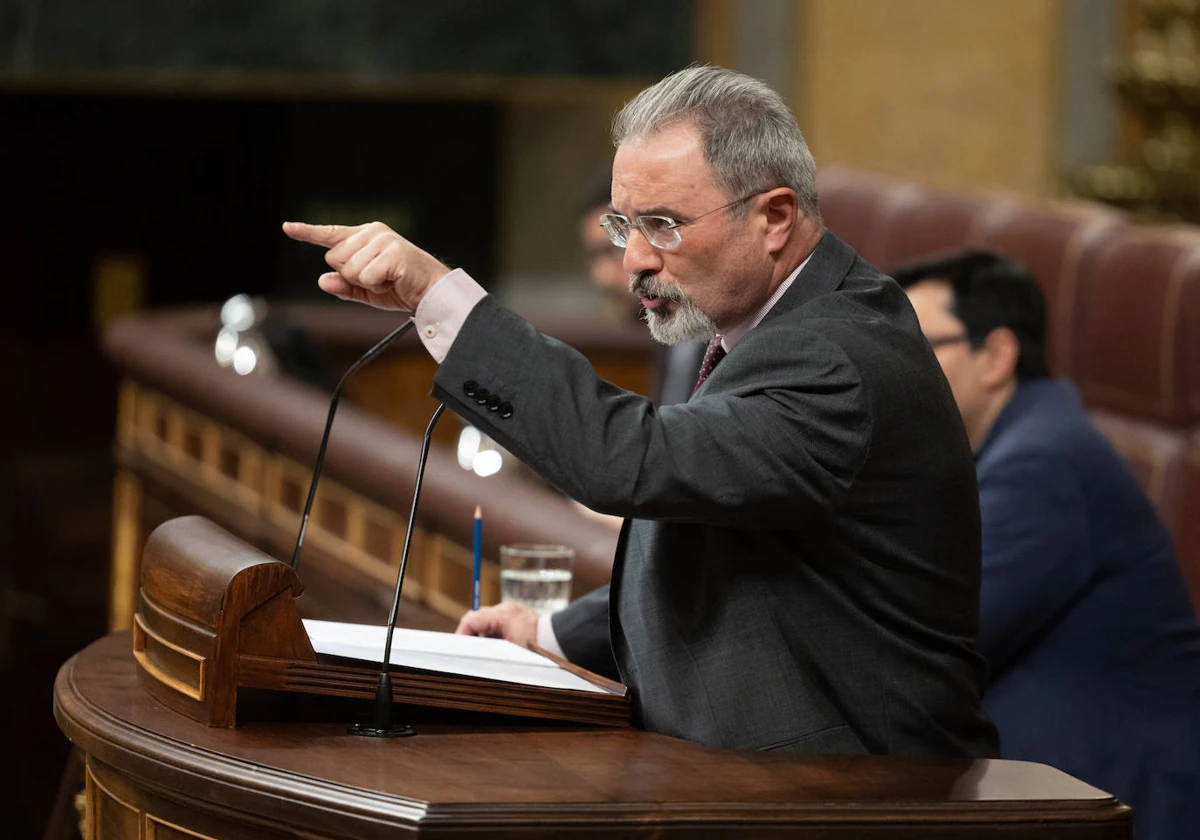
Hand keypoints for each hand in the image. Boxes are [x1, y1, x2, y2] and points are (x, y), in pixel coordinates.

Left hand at [282, 221, 448, 311]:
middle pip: (334, 258)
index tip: (287, 228)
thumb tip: (322, 280)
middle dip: (351, 275)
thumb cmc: (401, 288)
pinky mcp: (391, 252)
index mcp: (366, 236)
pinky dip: (376, 285)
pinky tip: (394, 280)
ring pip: (348, 269)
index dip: (307, 232)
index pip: (331, 234)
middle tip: (379, 278)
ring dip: (366, 282)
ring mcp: (383, 240)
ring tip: (389, 278)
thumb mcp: (367, 290)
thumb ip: (344, 286)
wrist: (433, 292)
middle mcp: (373, 232)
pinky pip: (364, 276)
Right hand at [455, 602, 539, 646]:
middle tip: (466, 652)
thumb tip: (471, 652)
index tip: (457, 647)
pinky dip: (492, 635)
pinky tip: (494, 649)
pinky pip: (497, 624)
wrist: (559, 641)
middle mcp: (505, 609)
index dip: (461, 633)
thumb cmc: (537, 647)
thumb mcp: (510, 651)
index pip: (471, 619)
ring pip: (486, 622)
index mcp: (502, 615)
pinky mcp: (515, 617)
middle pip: (477, 619)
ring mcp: (511, 612)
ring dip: (481, 636)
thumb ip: (488, 649)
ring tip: (481, 652)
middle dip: (469, 635)